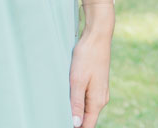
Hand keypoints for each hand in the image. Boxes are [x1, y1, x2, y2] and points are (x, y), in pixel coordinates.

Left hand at [69, 6, 112, 127]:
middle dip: (74, 120)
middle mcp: (101, 98)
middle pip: (87, 117)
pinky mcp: (96, 83)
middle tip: (55, 116)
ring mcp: (99, 91)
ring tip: (58, 108)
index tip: (61, 123)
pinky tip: (67, 95)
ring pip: (86, 107)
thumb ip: (76, 102)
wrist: (96, 38)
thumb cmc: (87, 57)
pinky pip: (86, 97)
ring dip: (74, 109)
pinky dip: (77, 99)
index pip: (88, 124)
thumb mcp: (77, 80)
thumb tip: (76, 124)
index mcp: (97, 101)